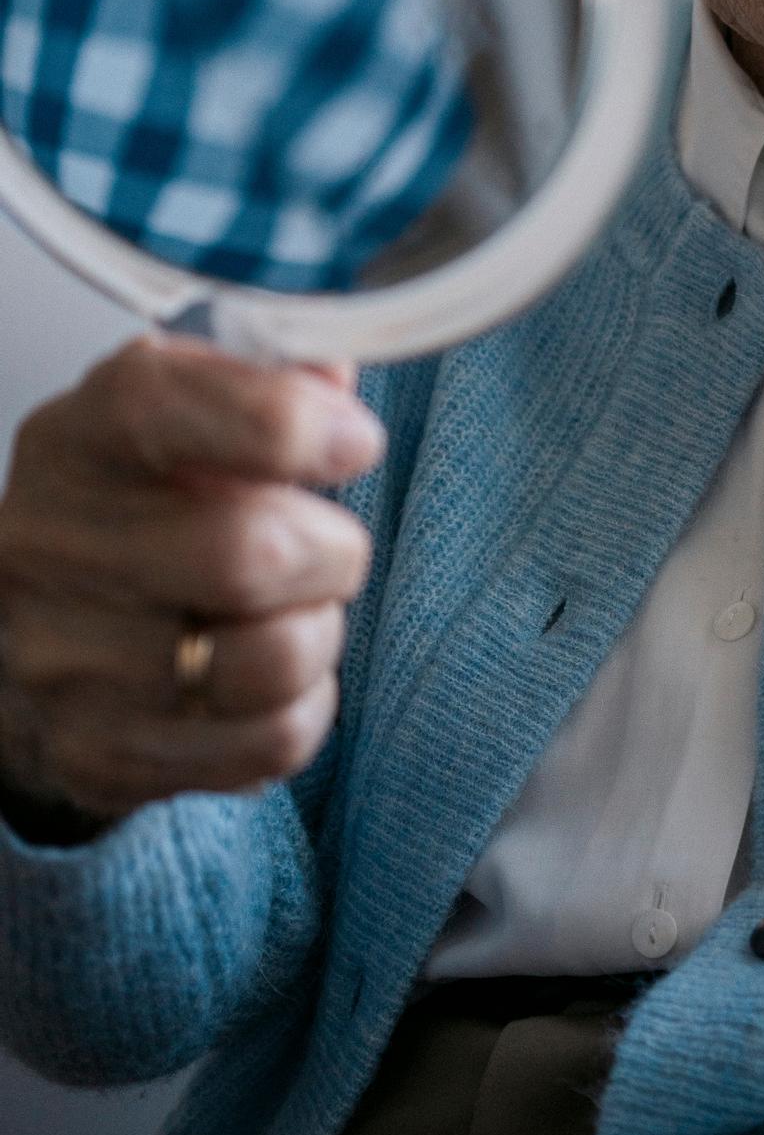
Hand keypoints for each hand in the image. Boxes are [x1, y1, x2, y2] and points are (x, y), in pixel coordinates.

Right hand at [0, 337, 384, 827]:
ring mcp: (61, 660)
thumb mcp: (187, 418)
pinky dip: (304, 705)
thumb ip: (269, 381)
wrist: (39, 637)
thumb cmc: (145, 510)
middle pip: (244, 552)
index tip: (353, 442)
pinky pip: (272, 740)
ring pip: (274, 657)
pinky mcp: (99, 753)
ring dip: (320, 630)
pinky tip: (266, 678)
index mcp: (75, 439)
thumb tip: (332, 384)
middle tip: (329, 547)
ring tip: (292, 612)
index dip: (283, 422)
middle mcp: (47, 545)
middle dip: (331, 548)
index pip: (156, 406)